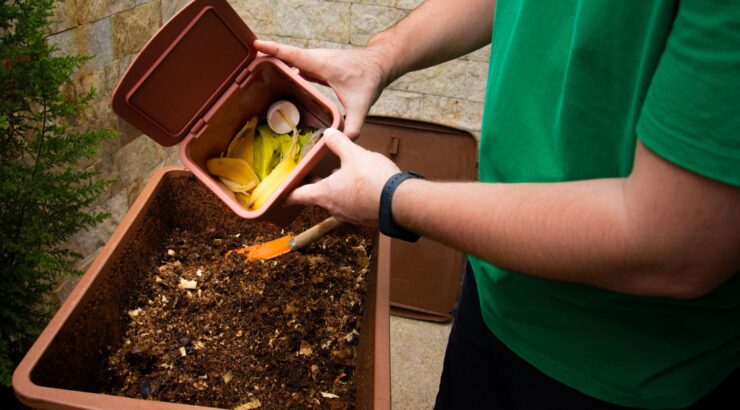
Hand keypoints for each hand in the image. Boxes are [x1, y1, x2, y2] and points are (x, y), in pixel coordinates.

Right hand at [253, 40, 391, 137]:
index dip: (273, 49)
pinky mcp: (318, 65)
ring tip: (256, 72)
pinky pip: (297, 65)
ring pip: (291, 59)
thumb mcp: (361, 104)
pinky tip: (279, 79)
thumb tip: (346, 140)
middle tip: (247, 65)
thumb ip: (354, 124)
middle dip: (267, 57)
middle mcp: (315, 58)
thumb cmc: (370, 78)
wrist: (379, 63)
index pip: (291, 54)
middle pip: (286, 55)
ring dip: (275, 62)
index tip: (255, 45)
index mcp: (320, 64)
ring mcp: (316, 60)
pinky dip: (286, 68)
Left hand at [286, 128, 399, 225]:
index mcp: (325, 193)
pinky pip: (353, 205)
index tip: (282, 193)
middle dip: (317, 185)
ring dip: (338, 189)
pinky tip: (363, 183)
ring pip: (337, 200)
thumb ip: (339, 143)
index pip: (298, 196)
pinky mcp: (365, 217)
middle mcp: (334, 207)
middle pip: (319, 196)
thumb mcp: (354, 154)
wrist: (400, 203)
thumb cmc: (373, 180)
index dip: (288, 193)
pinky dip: (353, 195)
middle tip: (316, 175)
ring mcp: (350, 215)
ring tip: (344, 174)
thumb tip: (329, 133)